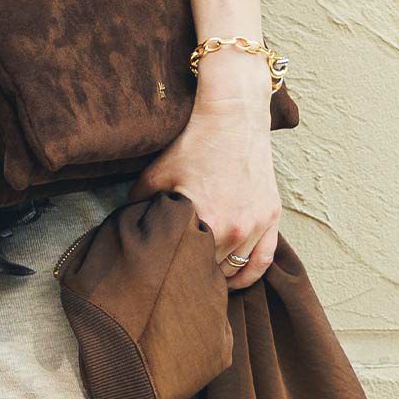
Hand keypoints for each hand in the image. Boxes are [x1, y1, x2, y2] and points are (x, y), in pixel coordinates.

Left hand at [130, 61, 280, 290]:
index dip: (173, 274)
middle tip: (177, 281)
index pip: (186, 267)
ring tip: (200, 280)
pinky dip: (248, 276)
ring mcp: (256, 224)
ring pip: (235, 270)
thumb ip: (140, 207)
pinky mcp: (271, 216)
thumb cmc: (194, 144)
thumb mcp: (156, 175)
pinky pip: (263, 261)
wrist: (233, 116)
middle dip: (193, 275)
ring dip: (218, 277)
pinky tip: (233, 283)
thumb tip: (128, 230)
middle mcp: (234, 229)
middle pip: (210, 271)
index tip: (163, 280)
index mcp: (206, 222)